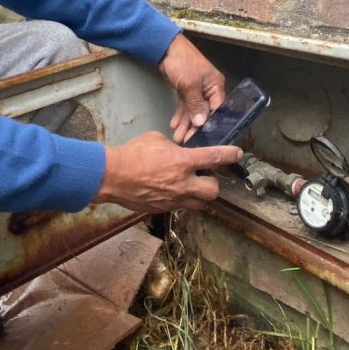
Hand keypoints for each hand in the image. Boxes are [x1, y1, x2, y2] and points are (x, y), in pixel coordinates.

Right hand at [93, 132, 242, 212]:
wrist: (111, 176)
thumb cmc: (132, 153)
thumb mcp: (157, 140)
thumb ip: (174, 147)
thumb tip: (180, 151)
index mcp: (182, 162)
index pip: (214, 158)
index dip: (230, 155)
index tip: (238, 154)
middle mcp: (182, 184)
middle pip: (213, 190)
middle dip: (213, 182)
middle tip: (205, 174)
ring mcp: (173, 200)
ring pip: (200, 203)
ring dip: (200, 194)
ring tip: (191, 184)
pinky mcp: (163, 209)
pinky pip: (180, 206)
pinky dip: (181, 199)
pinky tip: (171, 190)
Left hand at [157, 33, 224, 143]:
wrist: (165, 48)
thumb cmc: (182, 61)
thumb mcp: (189, 84)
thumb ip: (196, 104)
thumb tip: (201, 122)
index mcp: (215, 86)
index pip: (216, 110)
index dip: (209, 124)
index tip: (200, 137)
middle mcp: (209, 89)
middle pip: (204, 113)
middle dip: (194, 127)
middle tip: (185, 140)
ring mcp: (197, 90)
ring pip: (193, 111)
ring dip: (185, 123)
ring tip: (178, 136)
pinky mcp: (186, 90)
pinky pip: (186, 106)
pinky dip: (180, 115)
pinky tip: (175, 124)